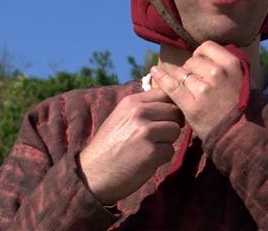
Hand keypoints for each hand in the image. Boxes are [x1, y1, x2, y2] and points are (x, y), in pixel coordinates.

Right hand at [78, 88, 183, 204]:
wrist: (92, 174)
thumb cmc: (108, 147)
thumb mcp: (120, 117)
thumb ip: (142, 107)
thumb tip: (168, 99)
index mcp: (131, 102)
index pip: (164, 93)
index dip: (170, 105)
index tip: (167, 117)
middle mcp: (139, 113)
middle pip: (174, 111)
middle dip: (170, 124)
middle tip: (157, 138)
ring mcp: (145, 132)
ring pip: (175, 130)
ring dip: (167, 142)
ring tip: (148, 149)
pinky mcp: (151, 152)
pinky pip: (170, 150)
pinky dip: (162, 158)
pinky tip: (146, 161)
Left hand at [149, 41, 245, 139]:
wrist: (241, 134)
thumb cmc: (241, 106)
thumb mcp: (241, 78)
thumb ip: (224, 64)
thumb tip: (202, 54)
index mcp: (231, 64)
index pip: (206, 47)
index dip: (200, 55)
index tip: (199, 64)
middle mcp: (217, 73)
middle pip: (191, 61)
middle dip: (190, 70)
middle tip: (194, 83)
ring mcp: (204, 89)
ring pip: (181, 74)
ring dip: (180, 80)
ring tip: (186, 89)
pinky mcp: (191, 105)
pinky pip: (171, 86)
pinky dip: (161, 78)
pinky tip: (154, 72)